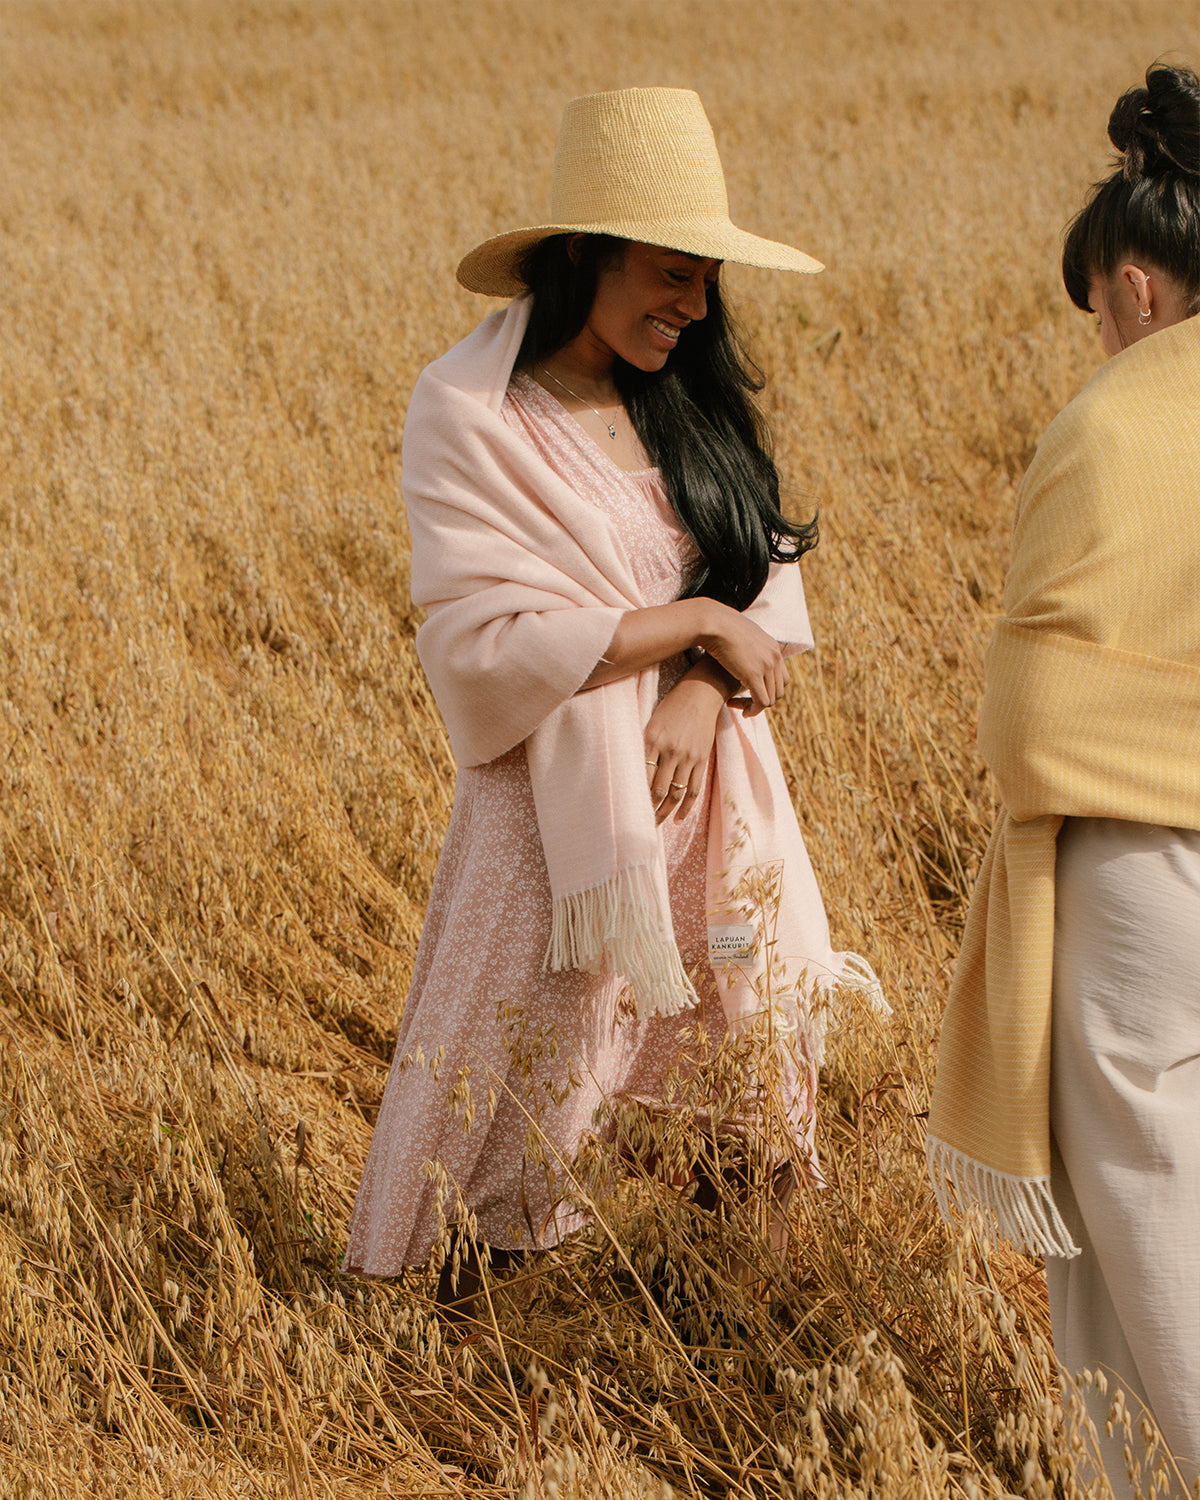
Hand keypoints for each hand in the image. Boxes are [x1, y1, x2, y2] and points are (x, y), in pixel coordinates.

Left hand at [643, 675, 723, 823]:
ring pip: (676, 793)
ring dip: (665, 812)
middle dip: (649, 809)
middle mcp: (670, 751)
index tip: (628, 809)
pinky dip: (686, 807)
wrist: (700, 694)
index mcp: (652, 740)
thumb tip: (634, 774)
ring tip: (656, 825)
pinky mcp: (701, 759)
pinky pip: (693, 790)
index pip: (642, 777)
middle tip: (640, 824)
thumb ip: (644, 747)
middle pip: (658, 790)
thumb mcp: (651, 723)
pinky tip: (679, 819)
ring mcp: (688, 756)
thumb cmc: (670, 707)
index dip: (636, 796)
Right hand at [697, 603, 786, 716]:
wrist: (714, 624)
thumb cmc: (720, 628)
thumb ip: (748, 645)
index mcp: (774, 648)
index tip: (751, 692)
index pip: (782, 678)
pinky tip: (740, 710)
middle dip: (762, 700)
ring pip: (770, 699)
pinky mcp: (753, 675)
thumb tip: (742, 648)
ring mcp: (766, 666)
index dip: (768, 690)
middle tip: (745, 703)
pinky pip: (761, 701)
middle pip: (778, 690)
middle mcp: (775, 657)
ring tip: (740, 707)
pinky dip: (753, 710)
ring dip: (756, 707)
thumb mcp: (741, 635)